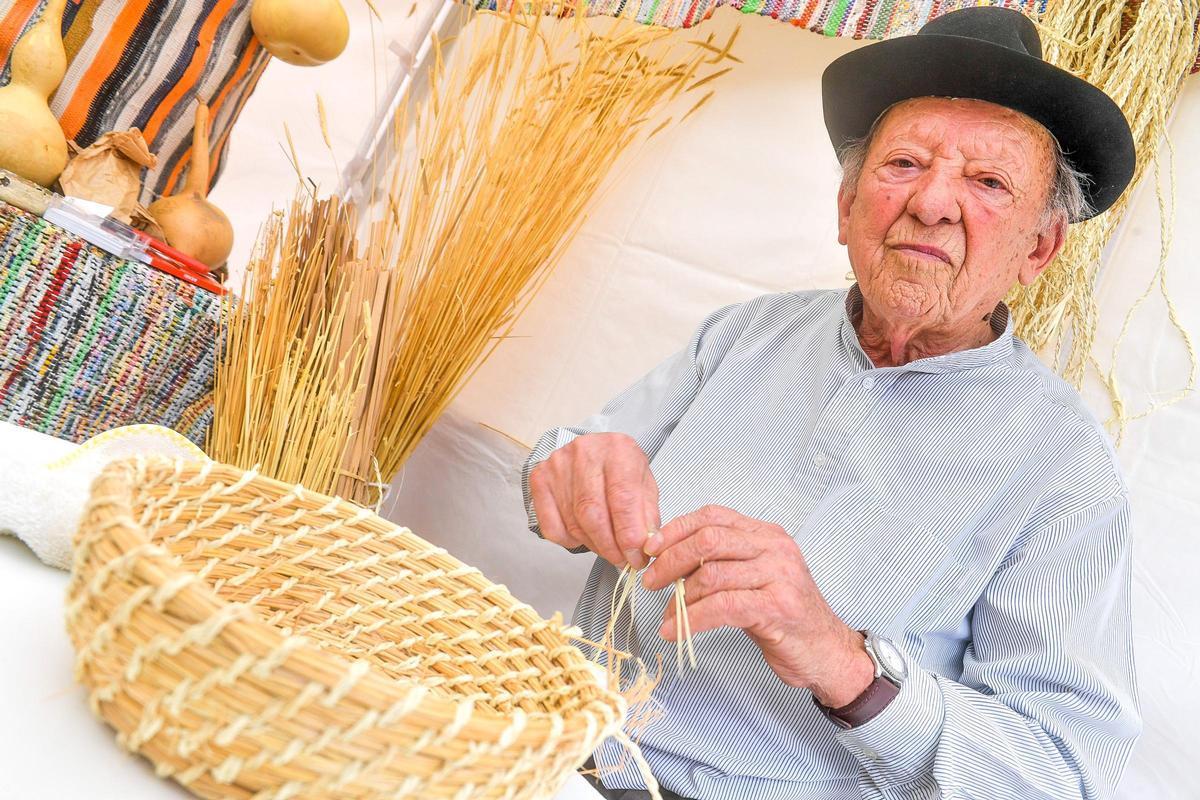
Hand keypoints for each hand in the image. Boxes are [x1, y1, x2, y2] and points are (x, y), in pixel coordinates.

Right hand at [528, 432, 659, 569]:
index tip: (636, 558)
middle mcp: (585, 453)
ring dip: (594, 545)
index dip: (629, 535)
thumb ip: (647, 516)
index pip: (622, 499)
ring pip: (574, 524)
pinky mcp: (540, 480)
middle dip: (610, 546)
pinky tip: (584, 535)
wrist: (595, 449)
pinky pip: (552, 528)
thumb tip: (646, 547)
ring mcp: (558, 466)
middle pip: (593, 514)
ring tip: (608, 548)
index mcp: (618, 450)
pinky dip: (570, 541)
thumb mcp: (645, 484)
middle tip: (622, 560)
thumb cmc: (621, 468)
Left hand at [642, 504, 874, 706]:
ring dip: (679, 598)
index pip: (713, 516)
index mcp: (767, 535)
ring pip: (711, 575)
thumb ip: (722, 563)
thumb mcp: (754, 580)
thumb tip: (669, 560)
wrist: (827, 652)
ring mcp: (779, 576)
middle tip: (652, 582)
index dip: (676, 530)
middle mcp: (775, 548)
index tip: (651, 548)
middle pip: (708, 540)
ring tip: (667, 615)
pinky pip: (721, 607)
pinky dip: (691, 620)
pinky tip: (675, 631)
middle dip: (671, 561)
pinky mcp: (776, 607)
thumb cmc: (785, 618)